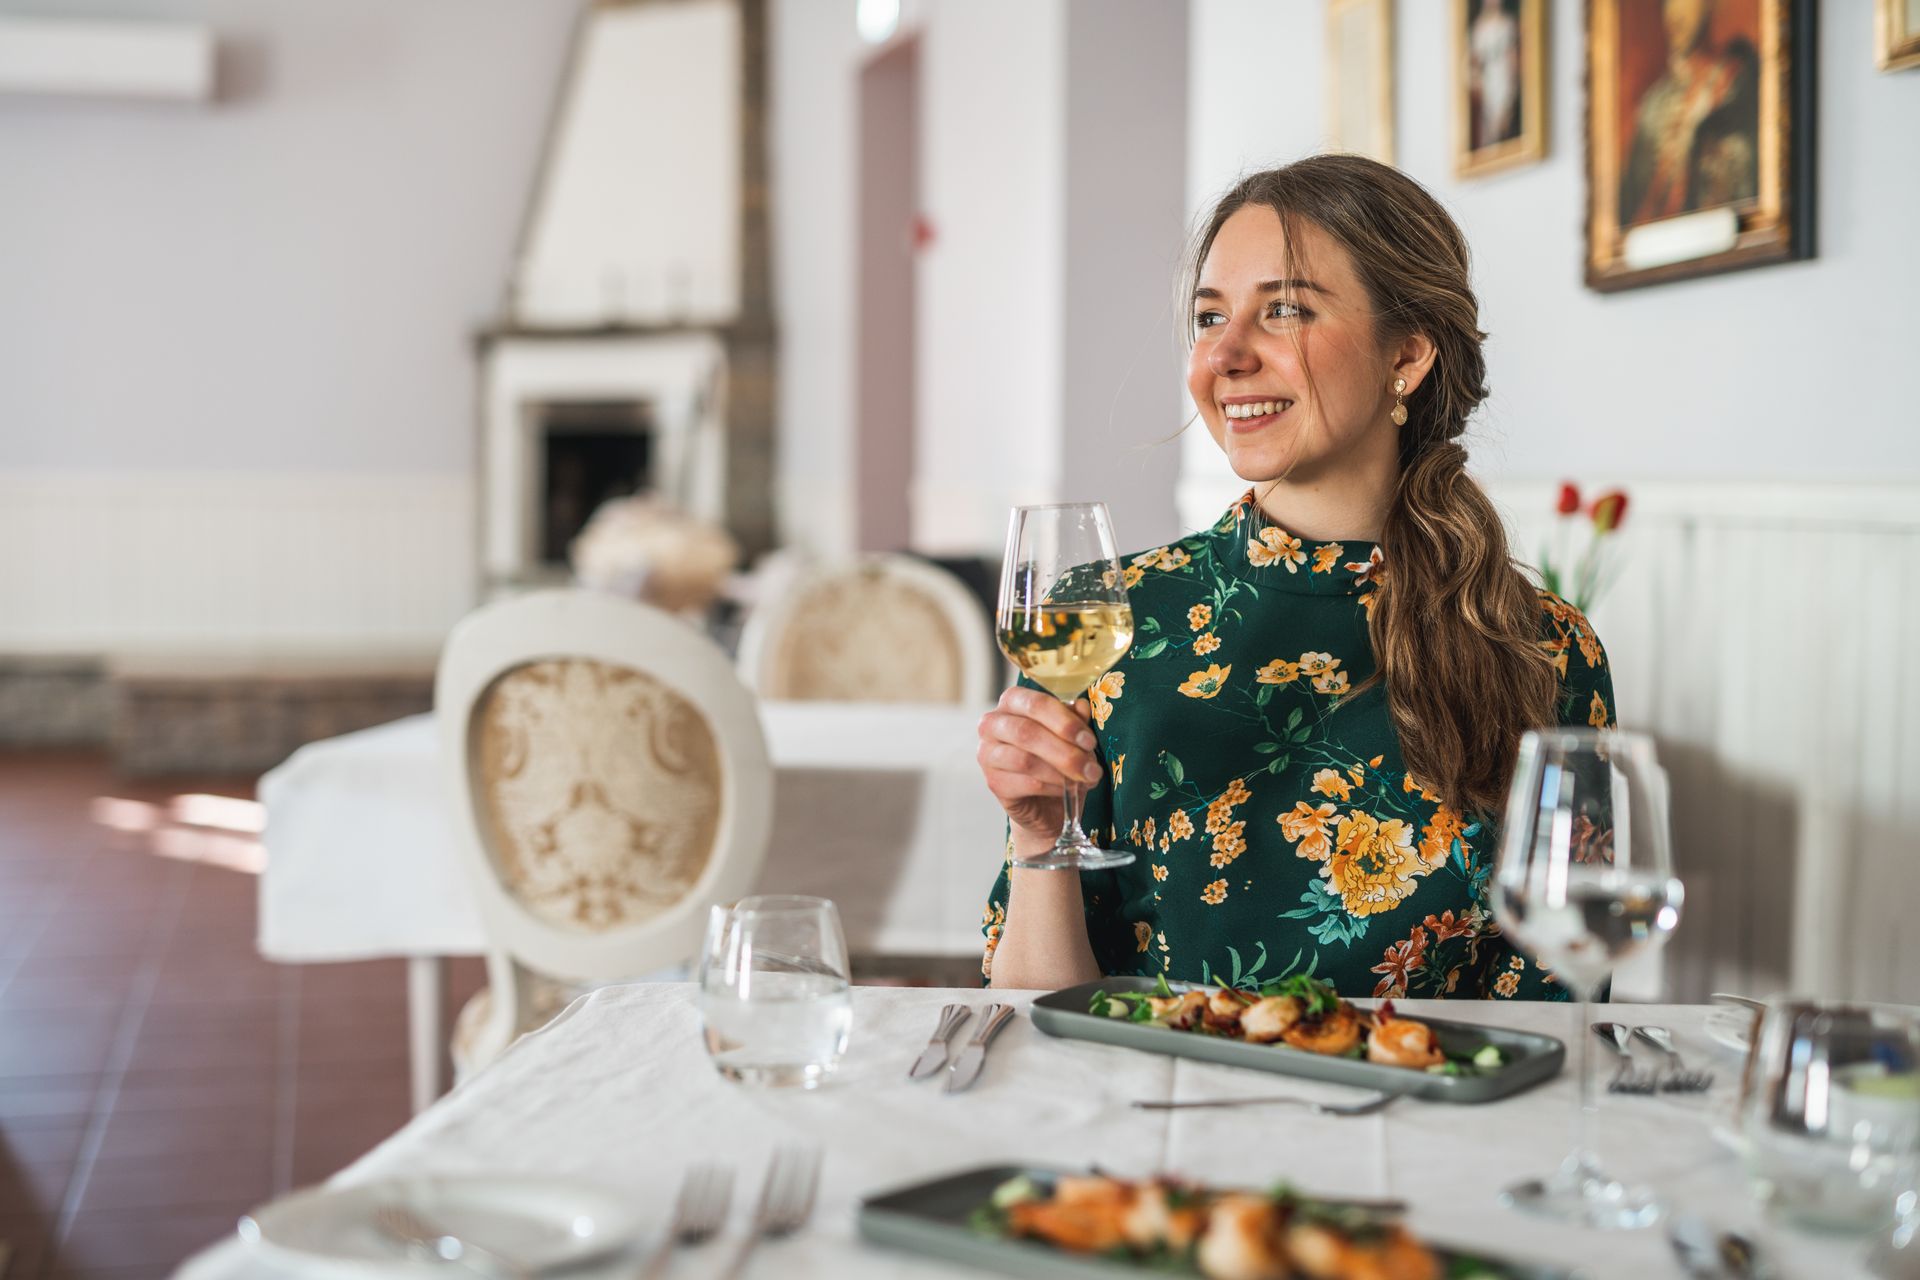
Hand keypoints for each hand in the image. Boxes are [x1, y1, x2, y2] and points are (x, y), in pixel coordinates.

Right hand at [977, 686, 1103, 841]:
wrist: (1045, 800)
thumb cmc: (1055, 757)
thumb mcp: (1070, 735)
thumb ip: (1075, 719)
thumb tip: (1082, 706)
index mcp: (1012, 701)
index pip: (1035, 704)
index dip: (1065, 721)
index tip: (1089, 741)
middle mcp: (992, 724)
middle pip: (1027, 732)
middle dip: (1065, 751)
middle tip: (1091, 768)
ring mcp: (988, 754)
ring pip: (1026, 760)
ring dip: (1061, 772)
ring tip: (1084, 780)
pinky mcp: (994, 782)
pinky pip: (1027, 784)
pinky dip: (1053, 788)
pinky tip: (1067, 790)